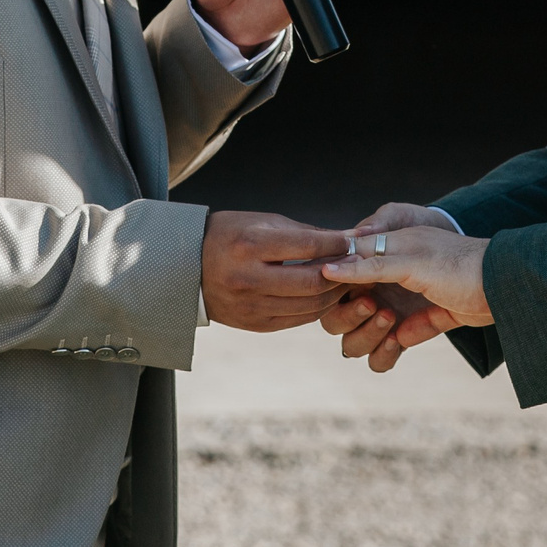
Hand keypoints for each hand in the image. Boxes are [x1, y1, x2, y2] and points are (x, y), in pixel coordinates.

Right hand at [200, 211, 353, 331]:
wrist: (187, 268)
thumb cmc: (229, 236)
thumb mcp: (261, 222)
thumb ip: (304, 233)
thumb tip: (347, 238)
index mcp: (250, 245)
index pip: (308, 246)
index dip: (338, 245)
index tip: (354, 241)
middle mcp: (249, 278)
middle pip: (313, 282)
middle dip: (343, 273)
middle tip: (359, 264)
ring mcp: (251, 306)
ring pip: (310, 306)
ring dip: (335, 293)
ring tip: (348, 280)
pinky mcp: (255, 324)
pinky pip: (298, 319)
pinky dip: (318, 308)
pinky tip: (327, 295)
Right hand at [321, 227, 491, 367]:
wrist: (499, 287)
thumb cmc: (455, 262)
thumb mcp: (410, 258)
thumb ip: (368, 266)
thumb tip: (327, 269)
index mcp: (372, 260)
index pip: (331, 281)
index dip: (332, 291)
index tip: (349, 291)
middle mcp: (376, 288)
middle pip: (335, 318)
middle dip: (348, 316)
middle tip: (373, 306)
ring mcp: (390, 314)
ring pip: (355, 342)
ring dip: (366, 336)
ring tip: (390, 321)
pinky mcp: (408, 335)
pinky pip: (381, 357)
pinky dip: (385, 353)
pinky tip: (402, 338)